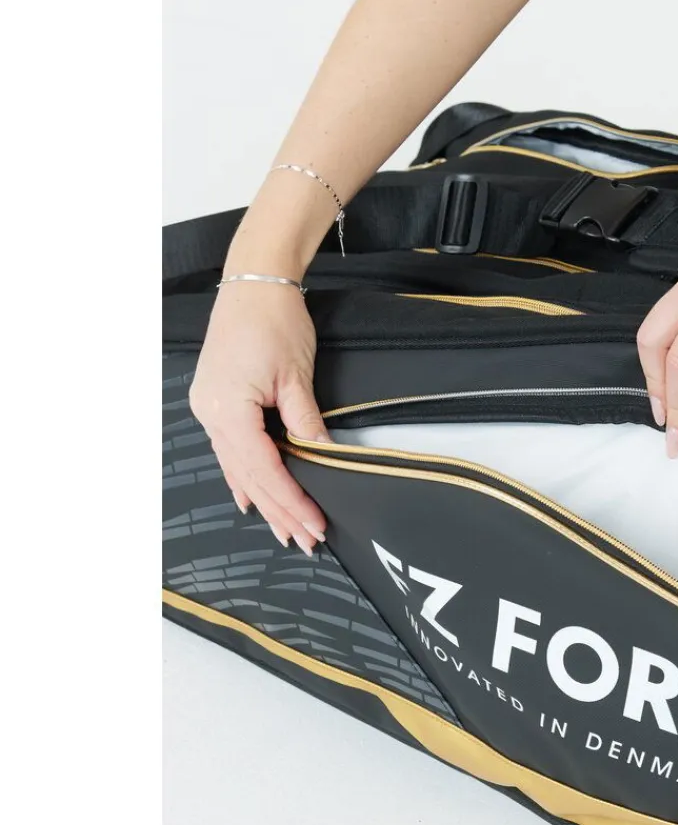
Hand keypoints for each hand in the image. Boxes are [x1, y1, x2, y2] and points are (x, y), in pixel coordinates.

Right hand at [189, 283, 330, 553]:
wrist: (254, 282)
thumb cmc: (274, 320)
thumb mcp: (296, 375)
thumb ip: (305, 421)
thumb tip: (322, 456)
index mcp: (227, 410)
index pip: (264, 469)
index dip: (291, 501)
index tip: (315, 525)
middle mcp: (210, 414)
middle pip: (249, 476)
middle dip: (280, 511)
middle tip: (305, 541)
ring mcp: (208, 409)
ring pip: (238, 468)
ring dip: (264, 500)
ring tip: (285, 531)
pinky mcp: (215, 402)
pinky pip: (230, 451)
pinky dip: (244, 477)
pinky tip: (250, 500)